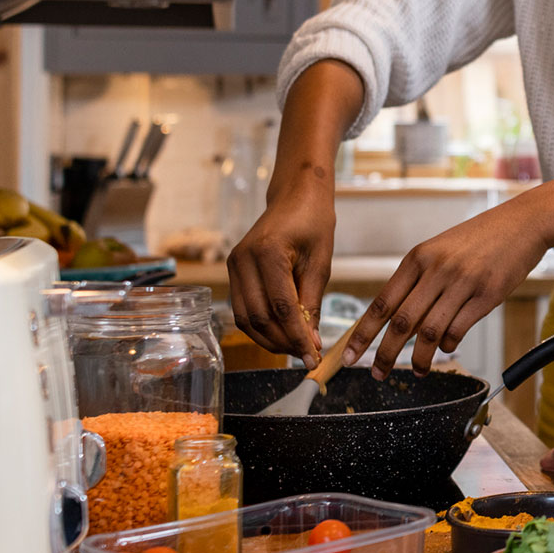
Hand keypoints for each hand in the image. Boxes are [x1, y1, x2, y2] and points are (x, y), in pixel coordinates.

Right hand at [226, 180, 335, 362]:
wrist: (295, 196)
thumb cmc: (313, 223)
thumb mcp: (320, 262)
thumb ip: (312, 303)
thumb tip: (312, 342)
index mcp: (267, 253)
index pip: (281, 307)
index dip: (297, 336)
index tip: (313, 356)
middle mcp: (242, 259)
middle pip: (258, 317)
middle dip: (283, 341)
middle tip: (307, 355)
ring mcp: (233, 265)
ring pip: (245, 318)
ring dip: (269, 338)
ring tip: (296, 347)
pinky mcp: (233, 270)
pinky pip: (242, 308)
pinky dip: (260, 326)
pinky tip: (281, 333)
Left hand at [344, 194, 553, 376]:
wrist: (523, 223)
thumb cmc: (480, 238)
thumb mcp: (440, 250)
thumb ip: (419, 282)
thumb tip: (399, 324)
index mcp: (418, 257)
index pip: (382, 302)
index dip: (363, 333)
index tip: (350, 355)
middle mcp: (437, 269)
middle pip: (401, 322)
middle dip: (385, 354)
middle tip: (377, 373)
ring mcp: (463, 283)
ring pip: (429, 332)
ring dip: (420, 358)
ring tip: (418, 370)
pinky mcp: (487, 295)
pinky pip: (458, 330)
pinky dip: (448, 345)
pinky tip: (446, 348)